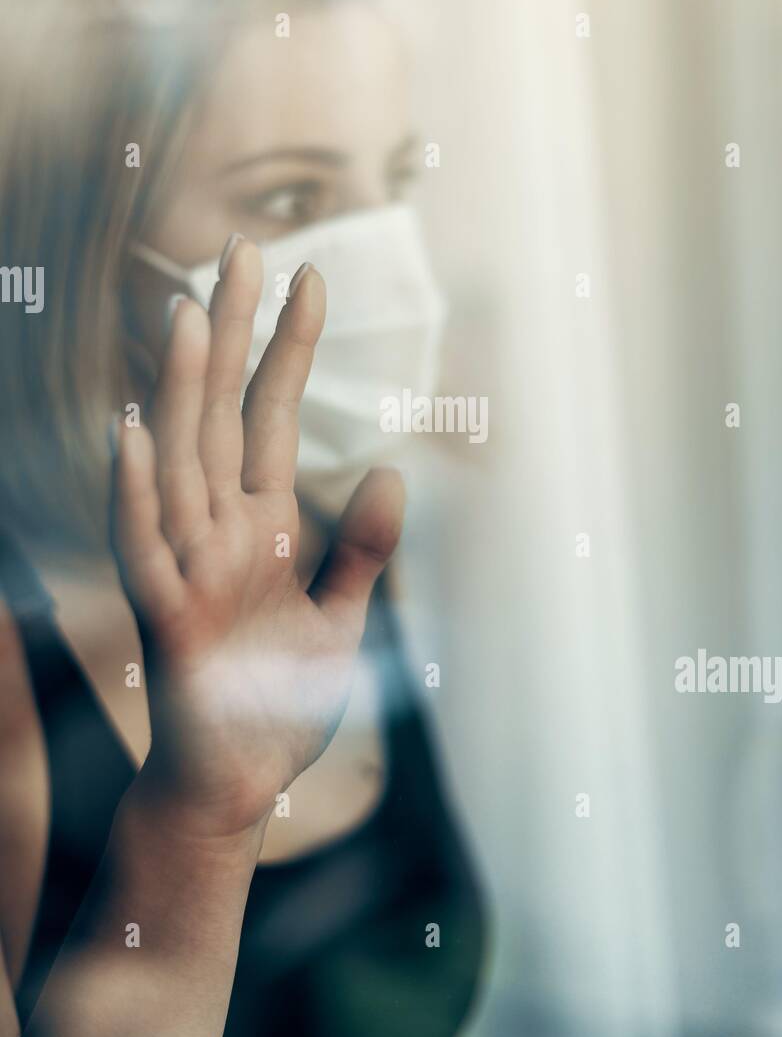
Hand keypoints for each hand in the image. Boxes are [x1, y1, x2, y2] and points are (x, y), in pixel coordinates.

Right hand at [110, 238, 404, 840]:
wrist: (235, 787)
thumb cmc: (276, 704)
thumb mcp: (341, 622)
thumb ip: (363, 552)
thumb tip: (393, 471)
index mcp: (262, 526)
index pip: (274, 417)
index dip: (290, 348)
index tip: (310, 276)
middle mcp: (220, 532)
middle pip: (224, 415)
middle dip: (236, 335)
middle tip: (245, 249)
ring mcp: (188, 569)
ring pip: (181, 462)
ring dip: (182, 391)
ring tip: (188, 314)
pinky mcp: (167, 619)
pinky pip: (143, 545)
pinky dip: (135, 491)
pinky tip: (132, 431)